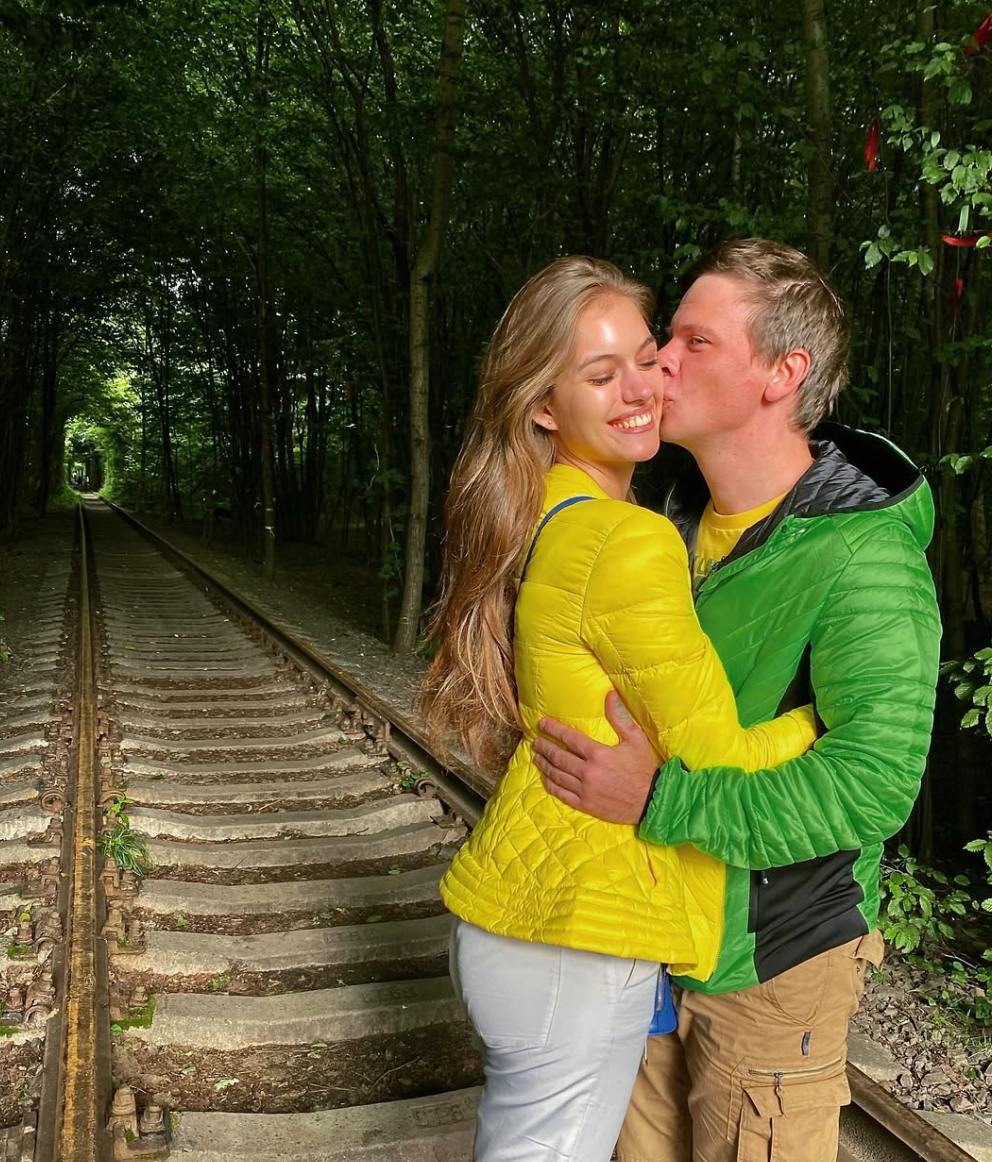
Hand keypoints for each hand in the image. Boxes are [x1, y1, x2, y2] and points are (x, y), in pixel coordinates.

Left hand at [534, 691, 658, 823]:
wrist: (652, 801)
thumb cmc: (644, 769)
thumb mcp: (635, 739)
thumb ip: (619, 717)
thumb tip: (610, 694)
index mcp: (598, 753)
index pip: (568, 737)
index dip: (553, 729)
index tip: (542, 724)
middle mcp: (588, 771)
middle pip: (558, 756)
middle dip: (544, 747)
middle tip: (536, 741)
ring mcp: (585, 789)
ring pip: (557, 775)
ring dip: (544, 765)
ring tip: (537, 757)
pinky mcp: (586, 804)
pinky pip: (562, 794)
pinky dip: (551, 785)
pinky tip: (545, 778)